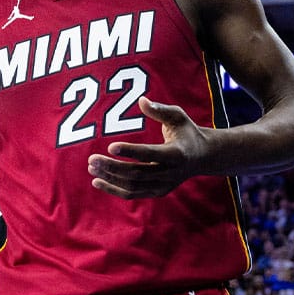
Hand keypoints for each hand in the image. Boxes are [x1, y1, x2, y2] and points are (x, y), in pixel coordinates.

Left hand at [87, 97, 208, 198]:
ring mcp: (164, 186)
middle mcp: (171, 173)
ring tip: (91, 167)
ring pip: (133, 186)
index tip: (110, 147)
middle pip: (137, 174)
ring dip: (110, 178)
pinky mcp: (157, 192)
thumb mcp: (178, 116)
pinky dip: (114, 189)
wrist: (202, 157)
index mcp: (177, 154)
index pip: (151, 154)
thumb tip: (141, 100)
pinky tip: (97, 181)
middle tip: (91, 159)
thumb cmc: (186, 131)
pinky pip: (132, 194)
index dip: (131, 152)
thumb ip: (160, 110)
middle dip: (112, 167)